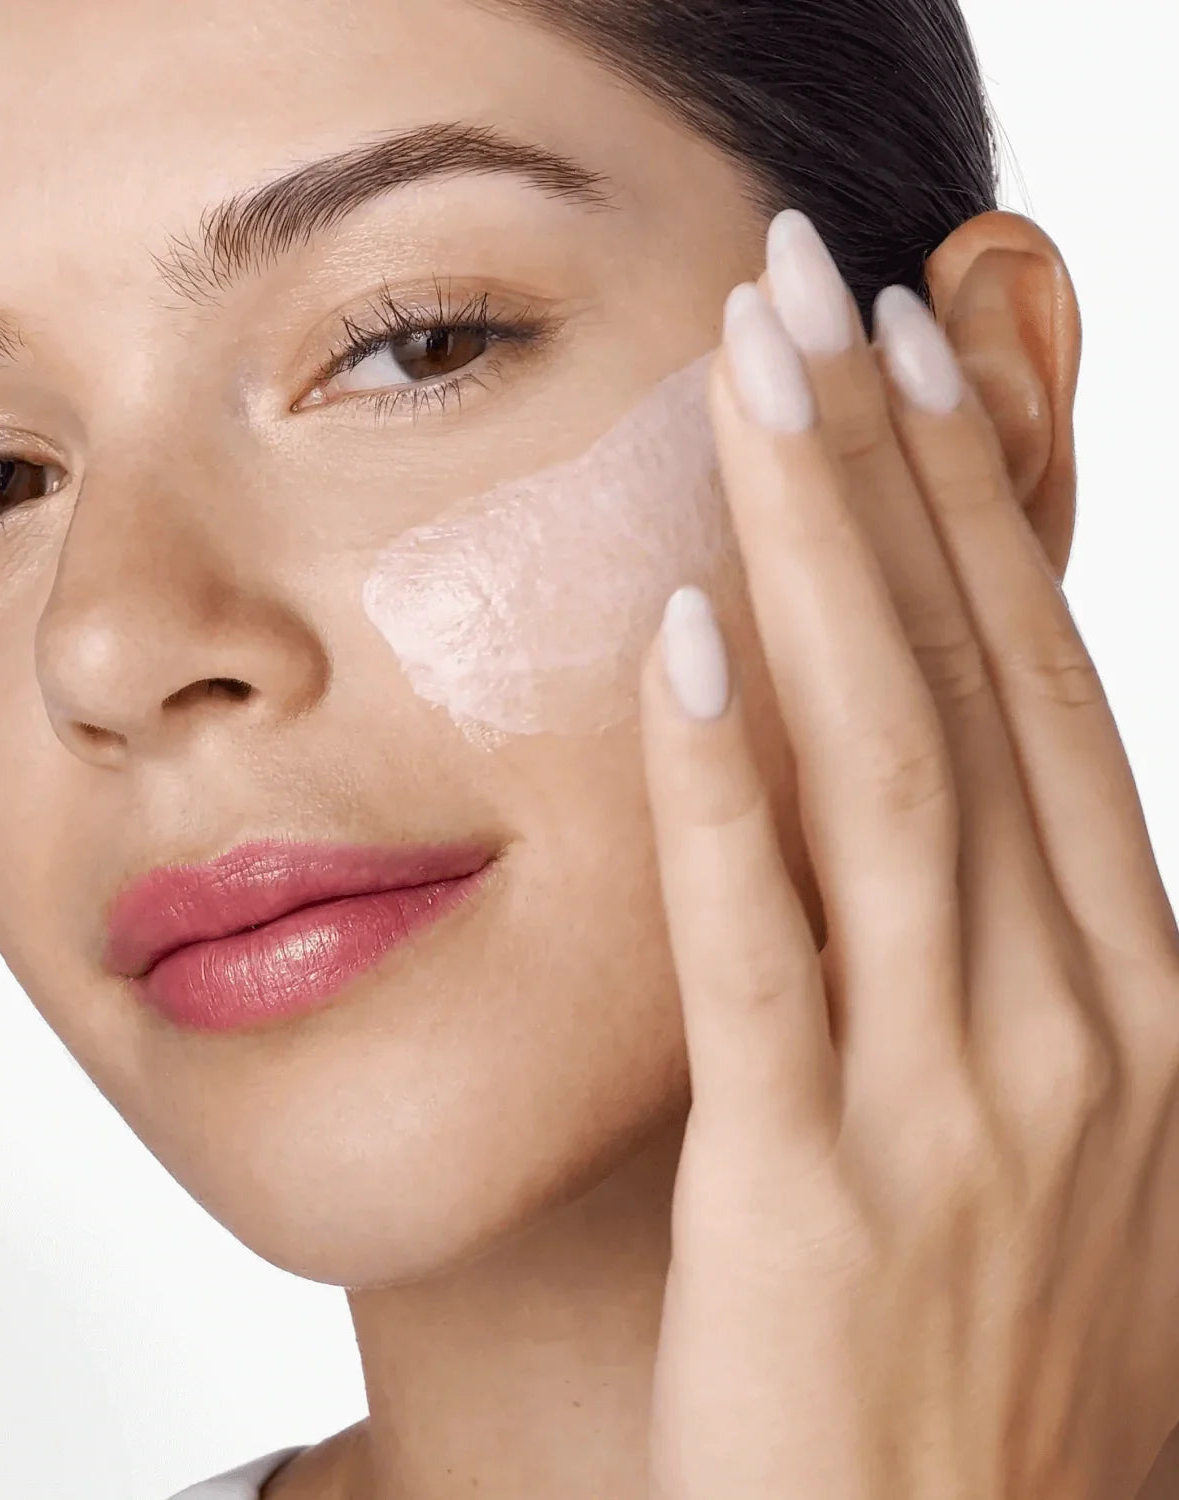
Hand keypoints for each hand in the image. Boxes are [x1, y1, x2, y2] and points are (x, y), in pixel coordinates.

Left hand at [637, 209, 1178, 1499]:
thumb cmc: (1014, 1364)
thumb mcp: (1075, 1139)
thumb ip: (1031, 962)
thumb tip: (972, 795)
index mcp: (1143, 1001)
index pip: (1049, 697)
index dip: (983, 513)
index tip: (913, 363)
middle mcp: (1077, 1027)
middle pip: (975, 686)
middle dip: (896, 468)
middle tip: (817, 290)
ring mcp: (954, 1107)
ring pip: (883, 770)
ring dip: (814, 554)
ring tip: (750, 383)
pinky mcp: (808, 1193)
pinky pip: (762, 945)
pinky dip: (720, 783)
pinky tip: (683, 633)